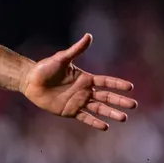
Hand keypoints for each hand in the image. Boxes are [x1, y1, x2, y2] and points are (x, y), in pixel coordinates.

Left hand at [21, 34, 137, 130]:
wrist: (30, 81)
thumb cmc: (44, 68)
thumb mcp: (62, 58)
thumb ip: (76, 49)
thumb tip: (89, 36)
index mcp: (85, 78)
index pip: (106, 82)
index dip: (118, 84)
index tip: (130, 87)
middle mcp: (84, 91)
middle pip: (106, 97)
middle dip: (120, 101)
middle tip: (133, 105)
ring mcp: (78, 102)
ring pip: (99, 108)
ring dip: (111, 113)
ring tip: (123, 118)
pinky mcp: (69, 111)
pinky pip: (85, 117)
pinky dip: (95, 122)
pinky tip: (105, 126)